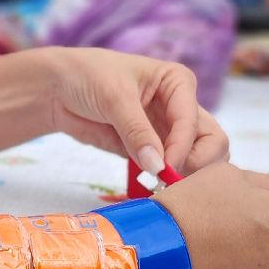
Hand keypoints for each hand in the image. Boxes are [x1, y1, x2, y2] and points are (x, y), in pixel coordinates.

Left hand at [40, 47, 228, 176]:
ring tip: (165, 187)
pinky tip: (155, 191)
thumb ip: (137, 132)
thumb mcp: (114, 98)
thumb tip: (159, 168)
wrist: (56, 90)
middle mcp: (180, 108)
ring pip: (199, 159)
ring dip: (189, 176)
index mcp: (178, 83)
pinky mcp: (152, 152)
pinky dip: (170, 184)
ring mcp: (168, 132)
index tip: (164, 168)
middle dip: (199, 163)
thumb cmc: (87, 77)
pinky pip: (172, 171)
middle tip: (172, 180)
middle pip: (212, 142)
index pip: (194, 122)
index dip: (182, 148)